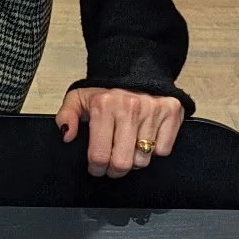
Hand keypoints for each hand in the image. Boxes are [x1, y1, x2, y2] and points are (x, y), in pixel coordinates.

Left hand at [56, 86, 185, 177]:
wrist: (136, 69)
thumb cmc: (106, 92)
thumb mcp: (79, 99)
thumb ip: (66, 116)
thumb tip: (66, 135)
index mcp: (104, 106)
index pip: (99, 156)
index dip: (96, 168)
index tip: (97, 167)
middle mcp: (129, 107)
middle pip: (122, 163)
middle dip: (115, 169)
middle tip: (112, 164)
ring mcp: (152, 110)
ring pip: (143, 160)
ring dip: (135, 159)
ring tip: (129, 147)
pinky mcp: (171, 112)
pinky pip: (163, 150)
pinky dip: (155, 149)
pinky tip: (146, 137)